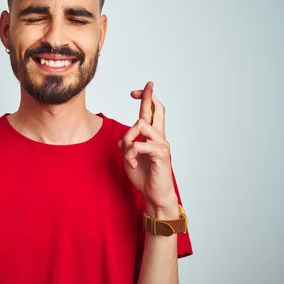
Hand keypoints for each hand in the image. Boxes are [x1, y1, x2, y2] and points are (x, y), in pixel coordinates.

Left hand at [118, 82, 177, 215]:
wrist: (154, 195)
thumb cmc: (145, 177)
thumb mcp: (129, 159)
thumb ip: (126, 146)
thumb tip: (122, 140)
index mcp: (152, 137)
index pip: (151, 113)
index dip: (145, 99)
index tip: (135, 91)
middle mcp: (159, 137)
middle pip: (157, 110)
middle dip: (148, 96)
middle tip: (141, 88)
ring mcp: (161, 144)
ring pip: (140, 125)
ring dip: (128, 139)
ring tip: (129, 156)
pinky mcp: (161, 153)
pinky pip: (139, 145)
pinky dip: (130, 154)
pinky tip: (132, 164)